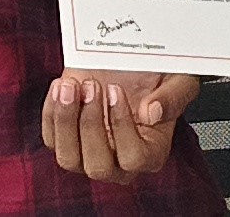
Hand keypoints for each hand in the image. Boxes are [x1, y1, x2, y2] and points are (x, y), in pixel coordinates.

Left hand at [46, 69, 197, 181]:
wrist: (127, 62)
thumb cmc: (156, 75)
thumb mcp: (179, 80)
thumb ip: (173, 97)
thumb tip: (153, 112)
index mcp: (150, 154)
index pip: (133, 159)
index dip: (121, 126)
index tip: (116, 92)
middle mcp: (119, 162)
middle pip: (97, 166)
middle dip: (90, 124)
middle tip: (92, 87)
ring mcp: (89, 153)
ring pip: (68, 158)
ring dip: (66, 120)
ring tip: (71, 86)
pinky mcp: (65, 138)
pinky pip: (51, 138)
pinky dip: (51, 111)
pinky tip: (61, 86)